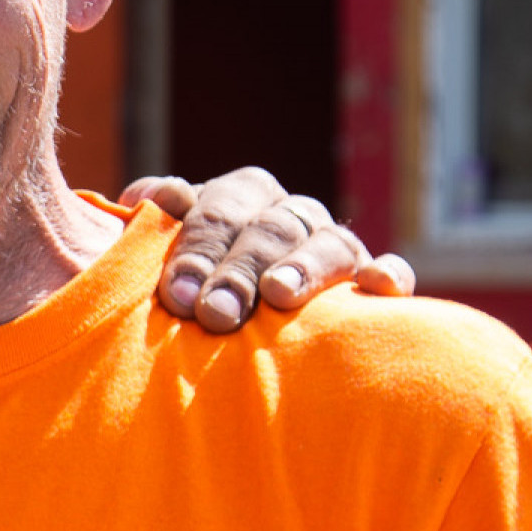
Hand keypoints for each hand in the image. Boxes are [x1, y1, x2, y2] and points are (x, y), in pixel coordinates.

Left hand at [121, 167, 417, 332]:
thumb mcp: (156, 264)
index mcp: (237, 199)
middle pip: (270, 228)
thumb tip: (144, 199)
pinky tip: (379, 288)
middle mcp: (286, 216)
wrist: (221, 331)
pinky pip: (387, 271)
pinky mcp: (367, 284)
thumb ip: (144, 232)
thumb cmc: (182, 297)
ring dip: (304, 266)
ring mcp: (330, 246)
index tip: (178, 295)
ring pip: (329, 241)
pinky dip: (387, 274)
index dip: (199, 245)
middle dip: (239, 270)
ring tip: (279, 296)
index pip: (221, 207)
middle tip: (214, 314)